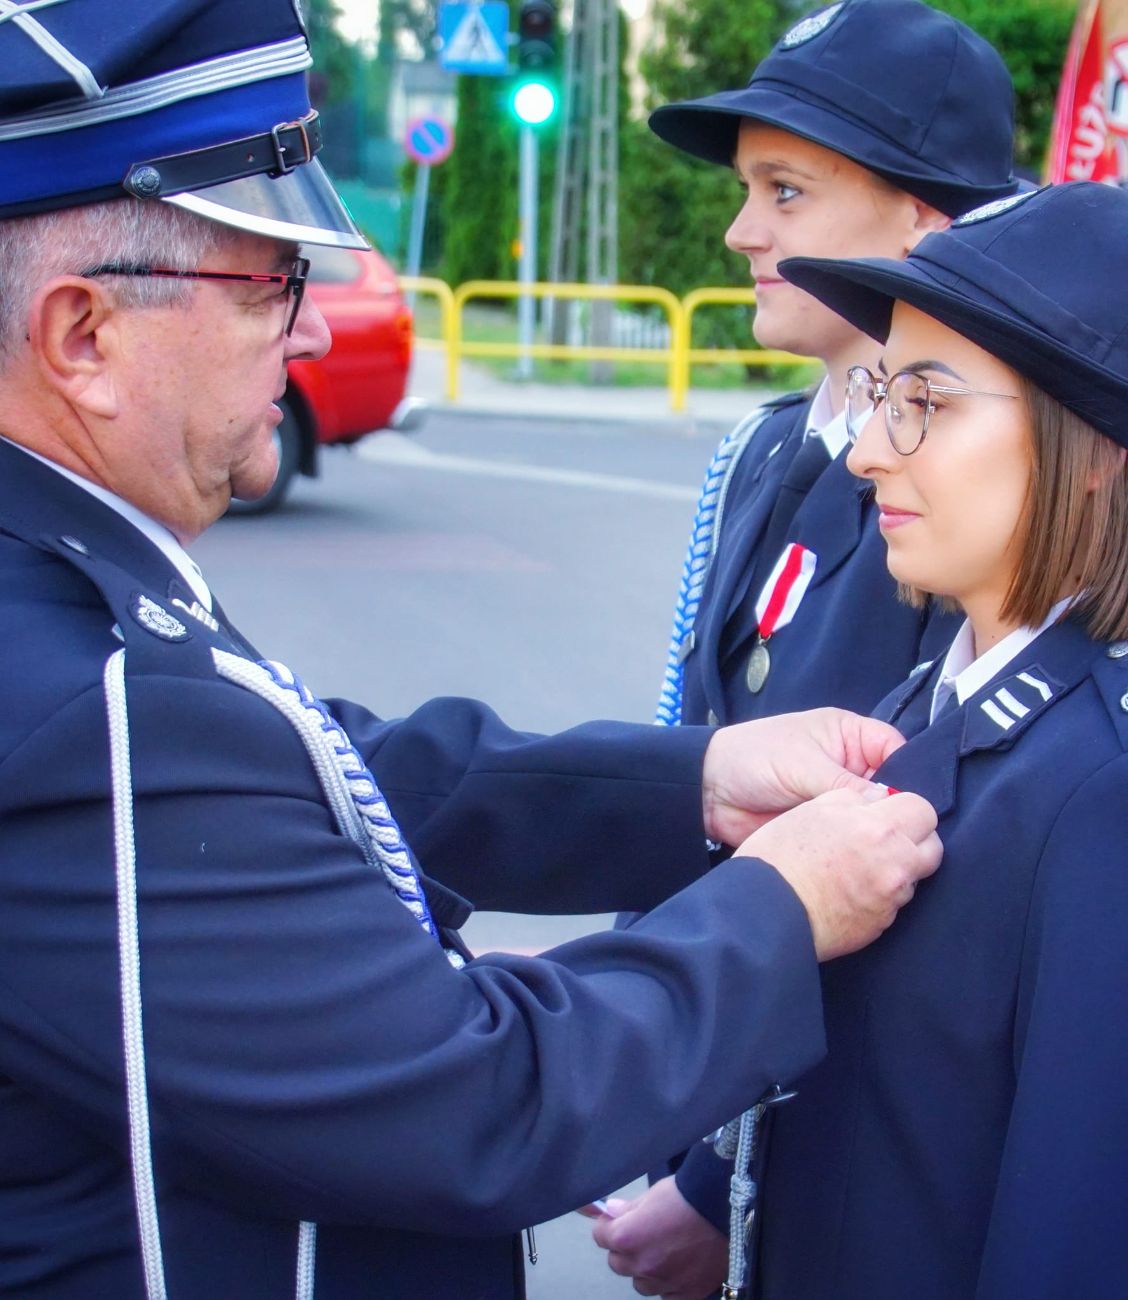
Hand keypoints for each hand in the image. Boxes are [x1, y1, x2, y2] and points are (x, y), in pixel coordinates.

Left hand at [587, 1177, 726, 1299]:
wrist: (725, 1208)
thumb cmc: (686, 1195)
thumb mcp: (652, 1194)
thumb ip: (627, 1209)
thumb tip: (609, 1212)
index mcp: (628, 1237)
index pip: (600, 1237)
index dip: (608, 1226)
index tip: (616, 1221)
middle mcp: (642, 1265)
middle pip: (617, 1263)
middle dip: (624, 1249)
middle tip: (643, 1235)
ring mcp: (665, 1283)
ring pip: (640, 1283)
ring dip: (645, 1269)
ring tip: (664, 1252)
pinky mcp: (687, 1295)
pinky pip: (666, 1295)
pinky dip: (668, 1283)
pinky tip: (679, 1267)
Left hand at [701, 707, 905, 844]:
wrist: (708, 792)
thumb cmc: (754, 758)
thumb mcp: (803, 764)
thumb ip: (847, 783)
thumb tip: (891, 804)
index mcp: (849, 736)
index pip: (896, 750)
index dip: (909, 774)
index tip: (916, 803)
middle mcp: (848, 765)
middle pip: (890, 786)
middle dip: (897, 808)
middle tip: (911, 835)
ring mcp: (836, 797)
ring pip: (871, 816)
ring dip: (876, 831)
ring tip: (894, 851)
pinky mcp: (824, 825)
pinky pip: (850, 837)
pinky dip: (857, 847)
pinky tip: (870, 861)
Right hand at [740, 786, 941, 959]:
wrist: (766, 912)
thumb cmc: (780, 856)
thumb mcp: (811, 810)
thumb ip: (852, 800)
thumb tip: (877, 800)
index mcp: (878, 828)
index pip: (923, 808)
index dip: (905, 808)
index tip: (889, 813)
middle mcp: (895, 864)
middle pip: (932, 846)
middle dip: (914, 840)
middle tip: (884, 839)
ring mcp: (891, 899)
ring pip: (914, 877)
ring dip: (897, 870)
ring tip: (860, 868)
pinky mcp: (881, 926)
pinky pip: (894, 904)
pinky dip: (879, 896)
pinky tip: (850, 891)